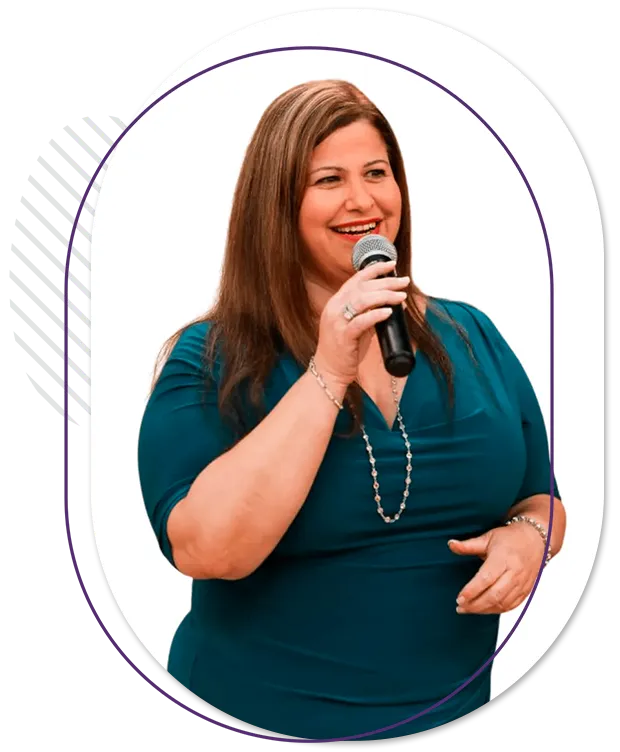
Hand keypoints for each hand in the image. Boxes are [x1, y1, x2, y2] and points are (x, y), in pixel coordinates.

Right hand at [313, 259, 409, 388]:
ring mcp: (337, 322)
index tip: (392, 265)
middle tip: (404, 282)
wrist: (329, 371)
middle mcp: (334, 308)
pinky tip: (388, 312)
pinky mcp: (342, 336)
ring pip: (362, 300)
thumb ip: (369, 313)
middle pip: (362, 287)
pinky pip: (360, 321)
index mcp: (336, 302)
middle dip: (386, 282)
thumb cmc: (344, 349)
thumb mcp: (356, 326)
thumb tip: (394, 304)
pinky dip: (376, 315)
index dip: (375, 269)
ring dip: (384, 296)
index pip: (356, 279)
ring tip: (401, 296)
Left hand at [448, 522, 546, 614]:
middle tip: (460, 607)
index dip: (472, 590)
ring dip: (484, 610)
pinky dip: (497, 610)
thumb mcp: (488, 537)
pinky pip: (512, 606)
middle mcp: (514, 572)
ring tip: (468, 609)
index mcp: (503, 558)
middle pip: (494, 594)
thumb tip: (450, 544)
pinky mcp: (526, 590)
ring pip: (503, 603)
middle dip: (475, 605)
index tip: (459, 598)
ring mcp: (522, 583)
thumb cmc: (509, 538)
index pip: (486, 578)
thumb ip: (468, 545)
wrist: (535, 540)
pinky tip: (484, 610)